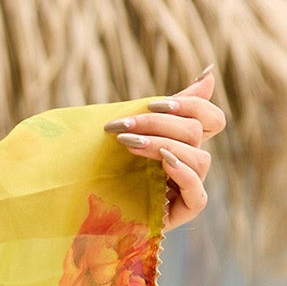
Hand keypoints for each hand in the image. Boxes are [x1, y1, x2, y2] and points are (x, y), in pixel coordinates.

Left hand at [105, 67, 222, 229]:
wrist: (75, 207)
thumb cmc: (100, 163)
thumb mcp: (130, 129)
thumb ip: (167, 105)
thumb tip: (210, 71)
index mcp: (182, 142)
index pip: (211, 119)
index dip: (192, 105)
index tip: (152, 103)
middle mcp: (189, 163)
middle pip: (198, 133)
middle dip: (158, 123)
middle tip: (121, 125)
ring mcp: (187, 189)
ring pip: (200, 159)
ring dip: (163, 145)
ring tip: (128, 144)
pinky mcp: (181, 214)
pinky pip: (198, 195)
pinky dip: (183, 175)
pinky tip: (164, 163)